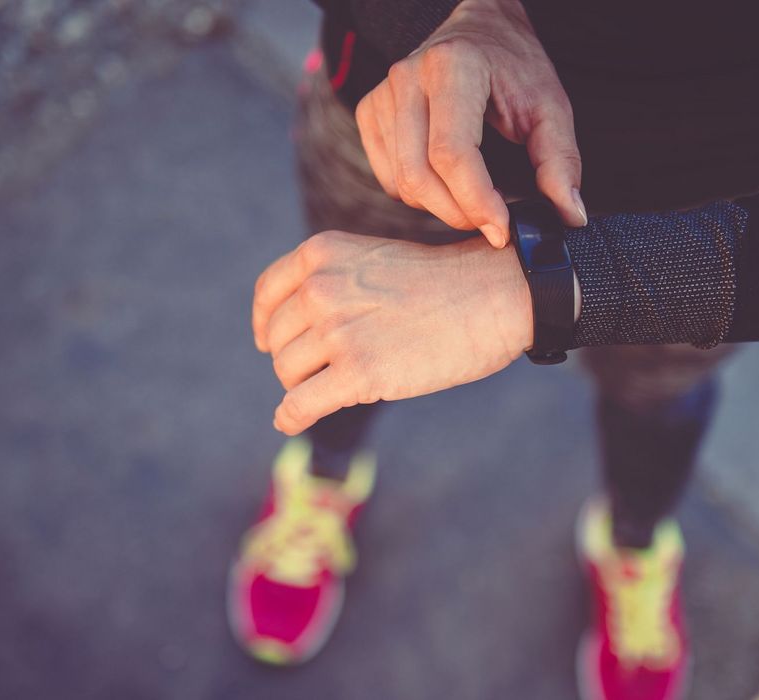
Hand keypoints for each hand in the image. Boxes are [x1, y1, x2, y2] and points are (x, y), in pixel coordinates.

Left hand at [252, 231, 532, 433]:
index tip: (270, 342)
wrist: (492, 295)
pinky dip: (291, 417)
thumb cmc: (441, 283)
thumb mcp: (373, 261)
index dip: (266, 324)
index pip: (269, 294)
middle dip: (298, 359)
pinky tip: (291, 421)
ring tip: (341, 383)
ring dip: (306, 386)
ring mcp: (339, 331)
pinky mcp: (359, 373)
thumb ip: (330, 284)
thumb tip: (285, 336)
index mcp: (322, 254)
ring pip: (288, 373)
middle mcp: (321, 288)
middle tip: (332, 367)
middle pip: (279, 340)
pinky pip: (300, 405)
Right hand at [355, 0, 585, 247]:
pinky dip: (418, 195)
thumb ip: (560, 161)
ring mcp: (382, 96)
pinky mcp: (369, 113)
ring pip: (401, 183)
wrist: (479, 29)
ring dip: (440, 207)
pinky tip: (446, 182)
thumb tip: (570, 215)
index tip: (501, 230)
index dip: (476, 201)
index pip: (451, 153)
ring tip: (474, 197)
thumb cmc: (514, 67)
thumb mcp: (549, 106)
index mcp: (453, 67)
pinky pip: (388, 178)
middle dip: (458, 213)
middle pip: (418, 176)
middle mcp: (407, 79)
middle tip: (492, 222)